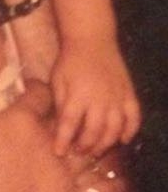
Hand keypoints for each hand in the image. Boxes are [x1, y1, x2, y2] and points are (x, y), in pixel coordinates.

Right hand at [0, 34, 126, 191]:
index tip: (35, 89)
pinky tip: (117, 180)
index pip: (41, 94)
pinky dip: (113, 185)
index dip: (38, 88)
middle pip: (71, 121)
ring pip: (91, 153)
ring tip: (98, 141)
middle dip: (72, 116)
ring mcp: (61, 176)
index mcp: (22, 121)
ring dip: (97, 145)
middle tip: (69, 116)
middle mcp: (49, 145)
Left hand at [51, 43, 141, 157]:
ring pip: (114, 129)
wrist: (92, 40)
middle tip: (78, 152)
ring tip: (96, 150)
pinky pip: (134, 117)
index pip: (69, 124)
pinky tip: (123, 140)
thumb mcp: (57, 81)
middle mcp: (99, 99)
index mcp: (77, 95)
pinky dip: (130, 131)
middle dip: (85, 146)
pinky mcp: (129, 93)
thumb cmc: (70, 61)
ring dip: (105, 144)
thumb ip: (59, 105)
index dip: (63, 141)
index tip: (58, 152)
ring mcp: (117, 97)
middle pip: (94, 131)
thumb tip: (58, 128)